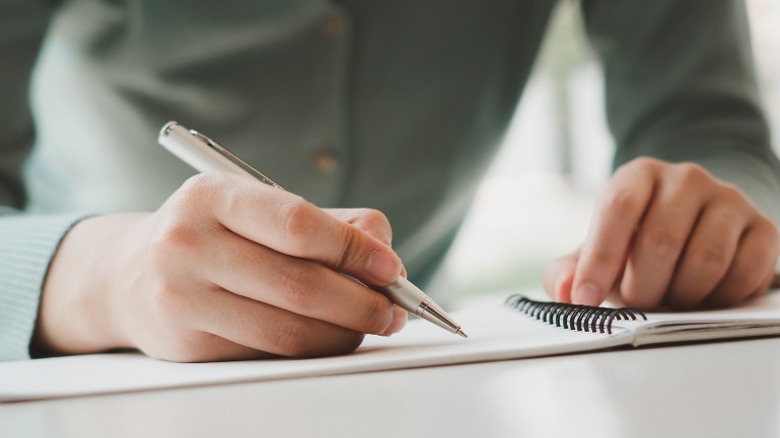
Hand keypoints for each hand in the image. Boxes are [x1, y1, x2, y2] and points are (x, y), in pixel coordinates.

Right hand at [34, 173, 407, 360]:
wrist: (132, 275)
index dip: (353, 250)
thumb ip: (327, 222)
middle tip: (394, 310)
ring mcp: (182, 297)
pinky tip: (328, 336)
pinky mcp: (187, 343)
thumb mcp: (258, 206)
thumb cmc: (214, 235)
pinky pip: (268, 353)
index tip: (391, 268)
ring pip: (287, 330)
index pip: (297, 224)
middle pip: (298, 285)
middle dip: (361, 303)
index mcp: (212, 195)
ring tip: (368, 325)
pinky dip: (310, 348)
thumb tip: (384, 251)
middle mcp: (188, 243)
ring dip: (343, 333)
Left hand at [544, 157, 778, 309]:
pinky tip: (704, 297)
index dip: (600, 258)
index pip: (618, 207)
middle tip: (638, 300)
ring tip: (670, 298)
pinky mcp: (764, 229)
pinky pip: (745, 273)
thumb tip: (565, 289)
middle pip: (660, 241)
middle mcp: (686, 178)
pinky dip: (720, 298)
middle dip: (642, 287)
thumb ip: (567, 272)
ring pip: (705, 260)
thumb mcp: (594, 253)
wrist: (692, 229)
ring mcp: (729, 200)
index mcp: (639, 175)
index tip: (586, 297)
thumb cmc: (635, 244)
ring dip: (681, 296)